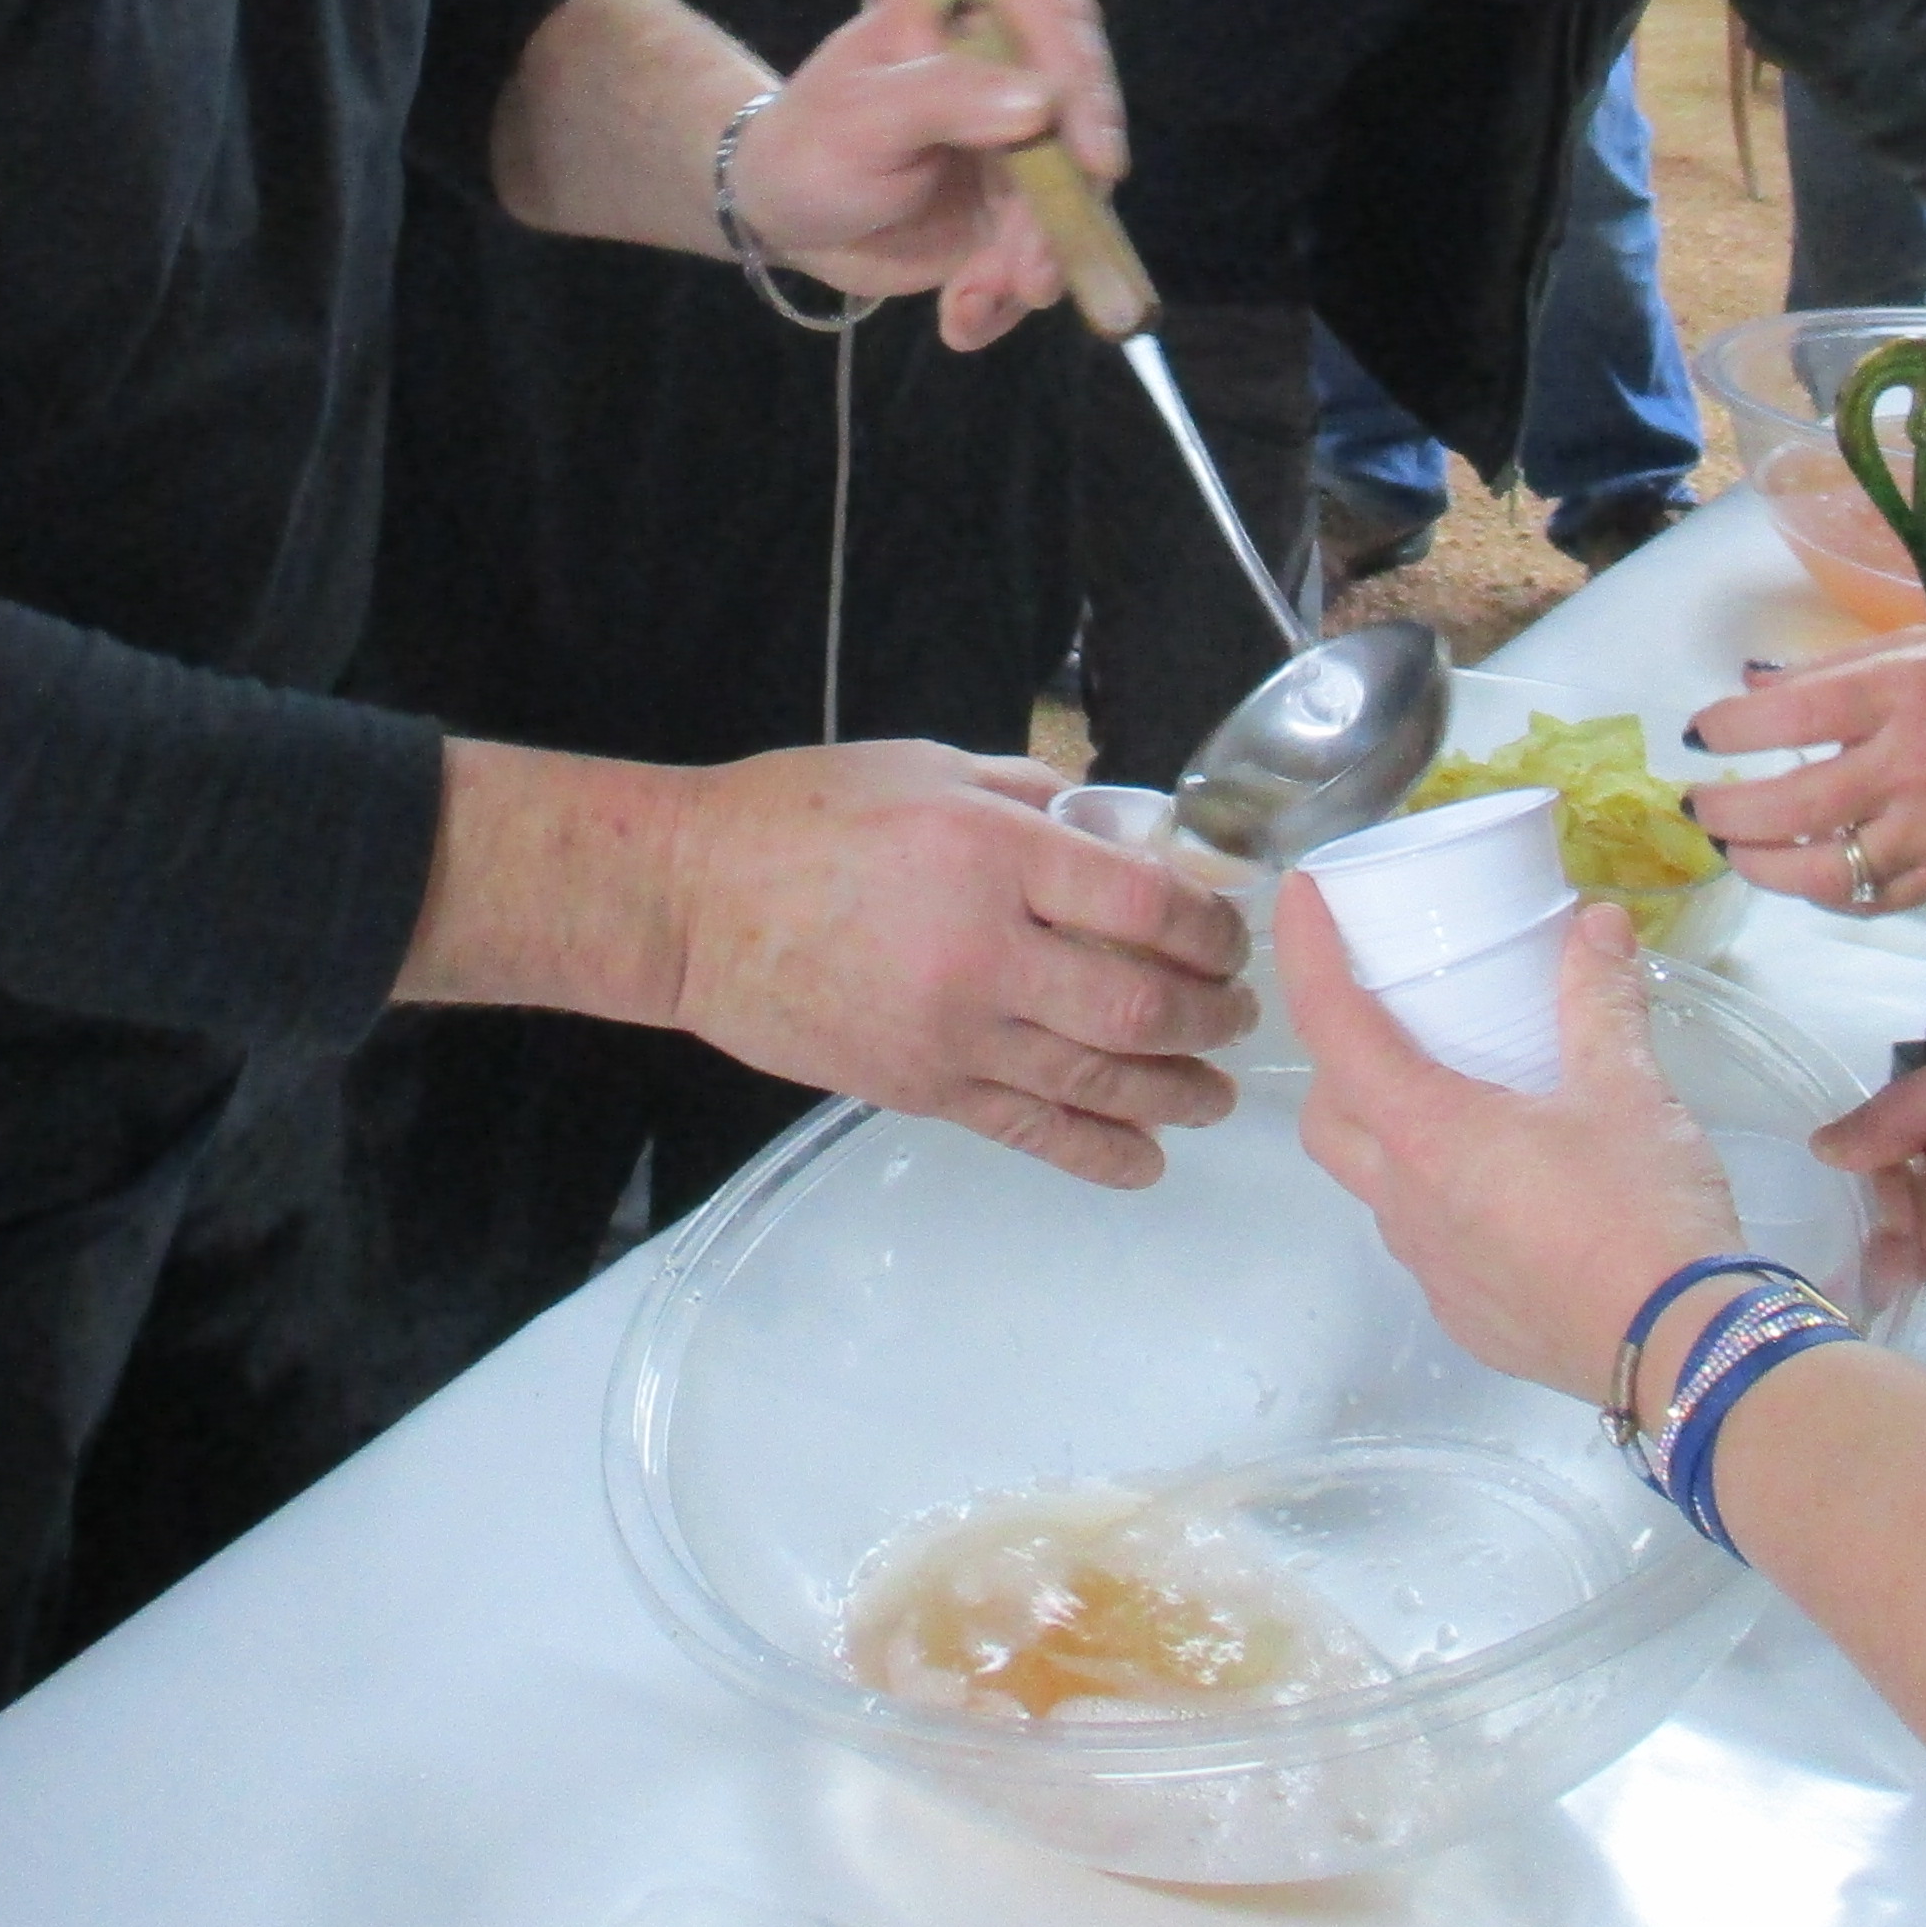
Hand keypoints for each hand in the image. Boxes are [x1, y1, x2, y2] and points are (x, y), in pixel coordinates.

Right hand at [666, 742, 1251, 1184]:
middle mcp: (984, 951)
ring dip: (1177, 1090)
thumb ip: (1031, 797)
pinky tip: (1145, 1158)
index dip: (1212, 924)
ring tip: (1214, 1089)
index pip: (1146, 902)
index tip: (1230, 931)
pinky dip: (1099, 1151)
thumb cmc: (799, 819)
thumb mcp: (926, 767)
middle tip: (1235, 1011)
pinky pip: (1031, 1130)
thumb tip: (1118, 827)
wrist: (690, 904)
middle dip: (1211, 1015)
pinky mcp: (921, 1087)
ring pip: (1101, 1079)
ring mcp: (953, 1032)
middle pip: (1142, 1004)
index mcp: (993, 854)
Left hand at [723, 0, 1129, 350]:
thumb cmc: (807, 145)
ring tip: (971, 306)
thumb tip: (1044, 101)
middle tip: (1027, 279)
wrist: (782, 214)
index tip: (1094, 163)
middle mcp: (1012, 69)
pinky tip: (962, 319)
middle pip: (1081, 129)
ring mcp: (1022, 141)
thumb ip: (947, 98)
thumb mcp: (863, 117)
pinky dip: (1008, 296)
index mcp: (970, 11)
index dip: (1088, 92)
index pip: (1060, 29)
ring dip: (1031, 268)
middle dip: (1057, 215)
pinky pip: (1044, 252)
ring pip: (1071, 202)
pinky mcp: (1020, 205)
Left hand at [1286, 884, 1740, 1396]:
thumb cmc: (1645, 1212)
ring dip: (1392, 1135)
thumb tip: (1595, 924)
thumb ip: (1601, 1000)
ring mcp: (1431, 1271)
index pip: (1332, 1026)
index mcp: (1426, 1134)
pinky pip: (1429, 1244)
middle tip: (1388, 1019)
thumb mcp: (1631, 1091)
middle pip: (1328, 1119)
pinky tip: (1507, 1190)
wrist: (1687, 1354)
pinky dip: (1443, 1200)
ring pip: (1376, 1187)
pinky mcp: (1468, 1318)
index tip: (1295, 895)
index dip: (1306, 953)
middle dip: (1337, 1062)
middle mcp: (1406, 1205)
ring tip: (1461, 1100)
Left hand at [1688, 628, 1925, 911]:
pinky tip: (1800, 874)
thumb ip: (1831, 668)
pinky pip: (1871, 900)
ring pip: (1828, 872)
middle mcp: (1913, 766)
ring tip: (1737, 848)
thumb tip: (1750, 686)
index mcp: (1904, 694)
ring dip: (1765, 866)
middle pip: (1798, 806)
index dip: (1732, 728)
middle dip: (1729, 811)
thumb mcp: (1920, 645)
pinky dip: (1825, 894)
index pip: (1795, 715)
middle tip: (1698, 807)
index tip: (1699, 732)